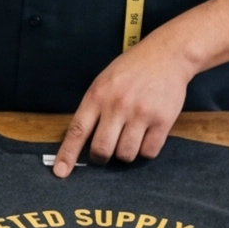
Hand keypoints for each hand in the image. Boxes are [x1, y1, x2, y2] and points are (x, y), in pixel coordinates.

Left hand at [52, 40, 194, 174]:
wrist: (167, 54)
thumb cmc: (132, 69)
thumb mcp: (104, 82)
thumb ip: (93, 108)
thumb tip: (81, 141)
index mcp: (98, 96)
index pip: (77, 131)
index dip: (67, 154)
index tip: (61, 173)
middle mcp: (117, 105)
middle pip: (102, 150)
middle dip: (101, 157)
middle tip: (106, 151)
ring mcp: (141, 114)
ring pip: (126, 155)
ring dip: (125, 153)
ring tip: (130, 137)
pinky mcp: (162, 120)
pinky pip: (149, 152)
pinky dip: (146, 150)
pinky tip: (146, 136)